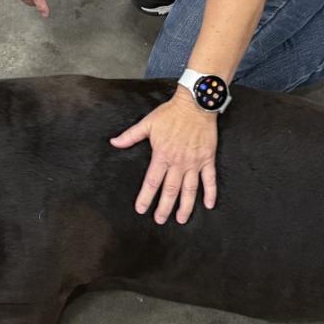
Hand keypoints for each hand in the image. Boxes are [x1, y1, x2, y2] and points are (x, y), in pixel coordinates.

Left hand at [111, 90, 218, 224]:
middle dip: (164, 208)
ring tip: (181, 219)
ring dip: (185, 206)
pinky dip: (210, 192)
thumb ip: (130, 136)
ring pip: (189, 189)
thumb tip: (113, 142)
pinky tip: (209, 205)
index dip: (146, 197)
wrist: (195, 103)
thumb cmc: (170, 113)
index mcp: (162, 155)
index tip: (141, 209)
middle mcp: (178, 162)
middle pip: (170, 191)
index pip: (151, 182)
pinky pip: (209, 179)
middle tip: (160, 220)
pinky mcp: (207, 158)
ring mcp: (194, 162)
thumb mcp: (147, 123)